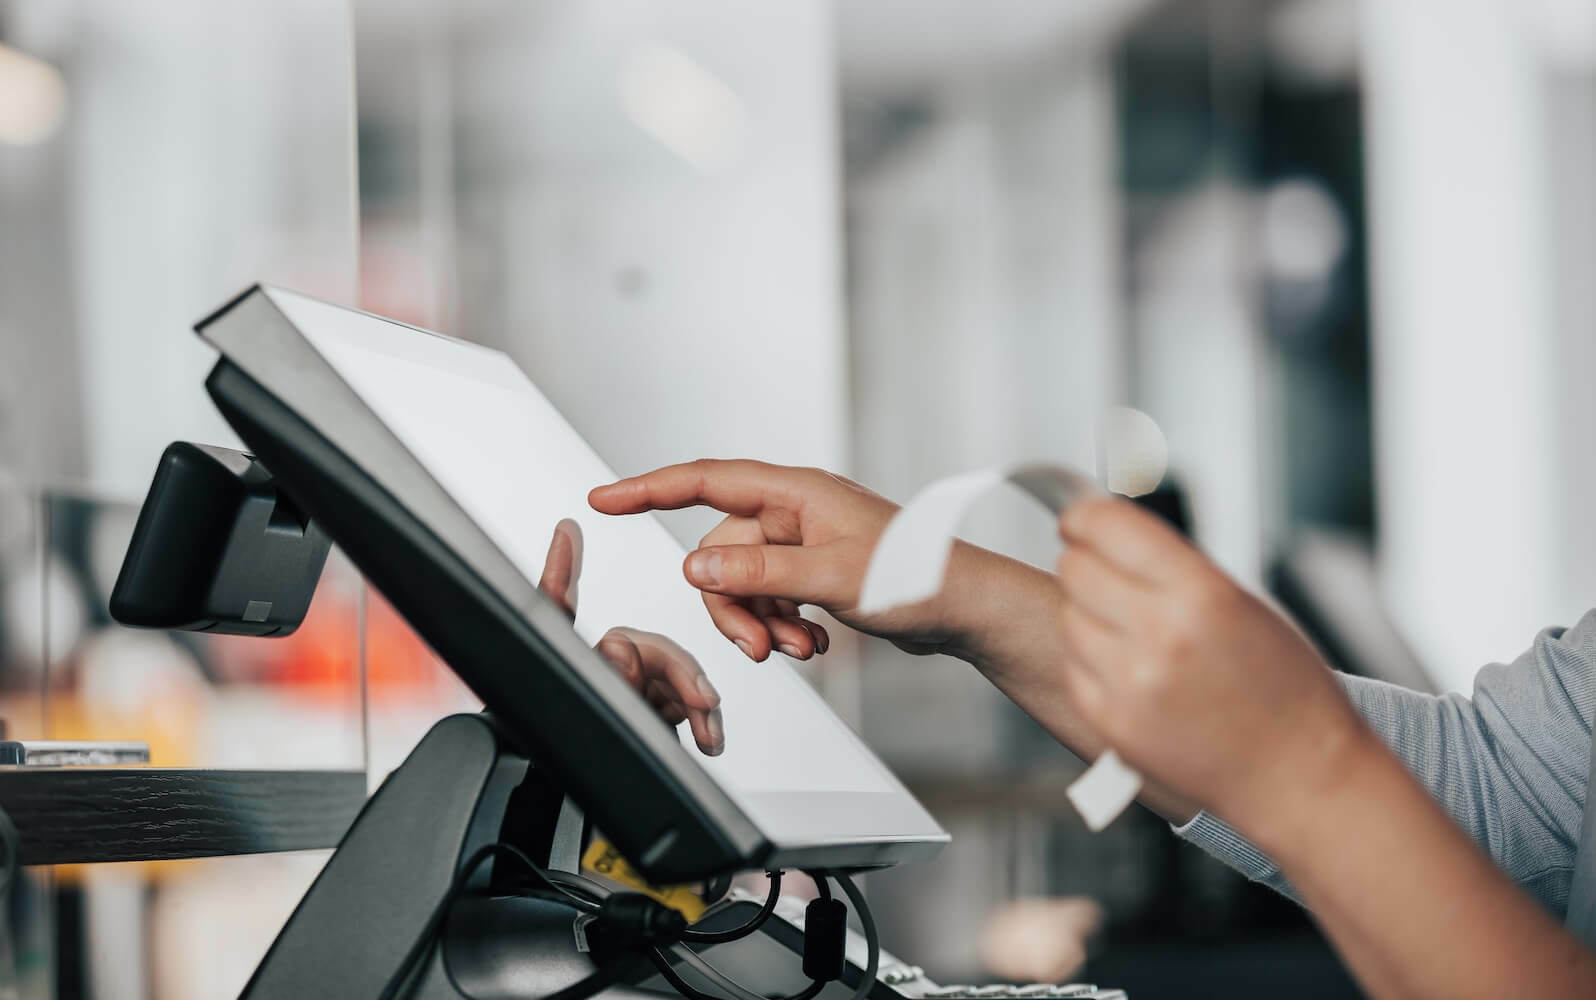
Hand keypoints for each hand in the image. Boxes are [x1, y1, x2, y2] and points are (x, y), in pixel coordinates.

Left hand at [538, 518, 723, 754]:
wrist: (565, 823)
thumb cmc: (567, 768)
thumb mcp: (586, 713)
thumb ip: (599, 670)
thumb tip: (611, 621)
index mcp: (572, 664)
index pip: (563, 608)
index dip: (561, 570)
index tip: (564, 534)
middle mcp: (598, 672)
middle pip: (650, 651)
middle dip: (680, 674)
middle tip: (701, 701)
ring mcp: (627, 696)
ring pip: (673, 681)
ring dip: (697, 704)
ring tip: (707, 731)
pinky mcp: (650, 719)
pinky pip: (682, 710)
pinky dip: (700, 723)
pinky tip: (707, 739)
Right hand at [589, 460, 988, 660]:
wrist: (965, 609)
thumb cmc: (918, 577)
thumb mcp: (830, 578)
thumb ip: (760, 574)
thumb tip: (696, 569)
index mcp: (795, 492)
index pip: (704, 482)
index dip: (649, 489)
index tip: (604, 499)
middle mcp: (794, 511)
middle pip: (721, 553)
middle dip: (732, 604)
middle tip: (758, 645)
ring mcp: (804, 543)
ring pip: (744, 583)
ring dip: (759, 621)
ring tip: (797, 648)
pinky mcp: (815, 573)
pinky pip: (770, 598)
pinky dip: (780, 626)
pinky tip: (811, 645)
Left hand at [1053, 496, 1372, 828]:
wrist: (1297, 776)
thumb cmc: (1284, 690)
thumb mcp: (1243, 604)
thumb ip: (1173, 568)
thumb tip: (1111, 533)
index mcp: (1201, 594)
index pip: (1108, 526)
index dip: (1084, 517)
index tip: (1078, 519)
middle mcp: (1160, 635)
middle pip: (1076, 568)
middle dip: (1085, 562)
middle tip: (1103, 570)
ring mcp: (1130, 683)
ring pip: (1068, 615)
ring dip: (1087, 612)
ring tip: (1129, 627)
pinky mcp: (1112, 722)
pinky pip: (1074, 665)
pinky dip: (1090, 659)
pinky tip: (1128, 666)